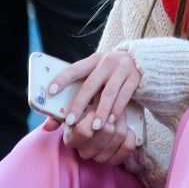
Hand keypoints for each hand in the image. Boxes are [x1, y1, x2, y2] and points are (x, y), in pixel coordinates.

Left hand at [46, 48, 142, 166]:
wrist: (140, 60)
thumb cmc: (109, 74)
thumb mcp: (95, 76)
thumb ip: (74, 97)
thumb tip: (48, 125)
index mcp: (92, 60)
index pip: (74, 69)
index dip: (62, 79)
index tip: (51, 92)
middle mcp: (106, 62)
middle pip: (90, 84)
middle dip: (79, 104)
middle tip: (70, 121)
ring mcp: (121, 68)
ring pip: (109, 93)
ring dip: (101, 111)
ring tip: (95, 127)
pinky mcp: (135, 77)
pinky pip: (124, 96)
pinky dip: (117, 109)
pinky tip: (111, 121)